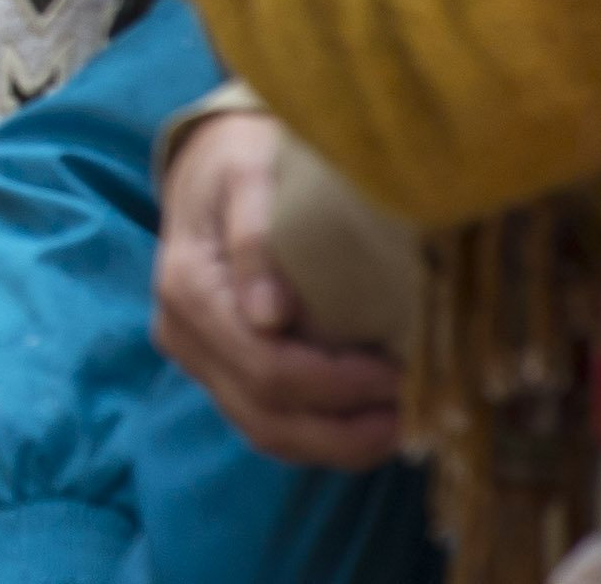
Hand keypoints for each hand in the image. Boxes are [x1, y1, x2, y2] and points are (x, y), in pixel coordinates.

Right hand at [155, 112, 403, 470]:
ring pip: (266, 432)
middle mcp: (181, 334)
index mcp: (187, 288)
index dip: (339, 384)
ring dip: (338, 444)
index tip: (404, 374)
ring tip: (403, 429)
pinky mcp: (218, 369)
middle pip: (266, 413)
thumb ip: (254, 232)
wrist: (212, 160)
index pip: (266, 366)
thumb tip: (269, 316)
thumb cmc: (242, 157)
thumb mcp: (250, 171)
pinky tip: (370, 423)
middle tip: (419, 413)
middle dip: (347, 425)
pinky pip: (267, 424)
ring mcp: (197, 358)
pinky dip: (321, 436)